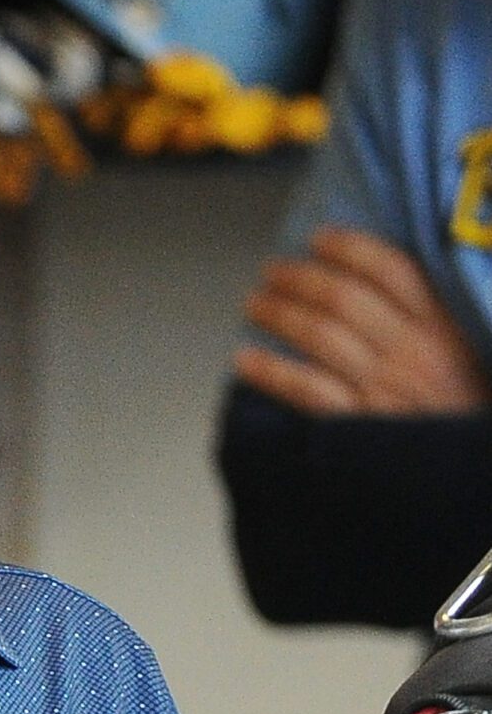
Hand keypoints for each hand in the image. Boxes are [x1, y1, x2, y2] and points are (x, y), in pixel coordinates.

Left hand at [234, 225, 490, 416]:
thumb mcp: (463, 353)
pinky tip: (244, 360)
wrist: (469, 475)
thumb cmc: (462, 411)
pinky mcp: (358, 426)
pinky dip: (271, 373)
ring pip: (321, 336)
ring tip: (254, 304)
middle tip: (272, 271)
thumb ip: (429, 322)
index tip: (319, 239)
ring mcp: (383, 388)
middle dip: (301, 278)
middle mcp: (411, 351)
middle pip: (346, 298)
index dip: (350, 248)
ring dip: (279, 314)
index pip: (393, 271)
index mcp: (441, 326)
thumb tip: (373, 288)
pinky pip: (307, 391)